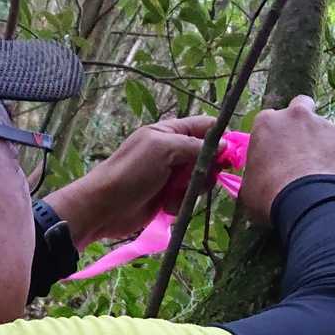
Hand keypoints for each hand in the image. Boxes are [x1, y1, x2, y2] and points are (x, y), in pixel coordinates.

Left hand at [44, 114, 212, 248]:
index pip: (206, 127)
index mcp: (169, 132)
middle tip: (199, 179)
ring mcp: (170, 175)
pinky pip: (188, 198)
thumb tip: (224, 146)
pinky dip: (181, 203)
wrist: (103, 207)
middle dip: (208, 169)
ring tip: (175, 194)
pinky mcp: (168, 197)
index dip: (222, 139)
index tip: (230, 155)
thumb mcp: (163, 149)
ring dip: (193, 189)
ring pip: (200, 179)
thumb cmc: (130, 172)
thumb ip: (194, 145)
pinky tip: (167, 206)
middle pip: (208, 156)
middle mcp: (172, 151)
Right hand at [240, 96, 334, 225]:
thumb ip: (254, 173)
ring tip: (322, 176)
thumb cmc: (270, 196)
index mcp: (268, 122)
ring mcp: (327, 125)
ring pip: (327, 130)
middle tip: (302, 146)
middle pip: (302, 105)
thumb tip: (257, 180)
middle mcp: (298, 116)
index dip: (273, 136)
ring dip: (324, 146)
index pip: (270, 119)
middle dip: (302, 121)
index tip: (275, 152)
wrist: (309, 203)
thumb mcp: (248, 188)